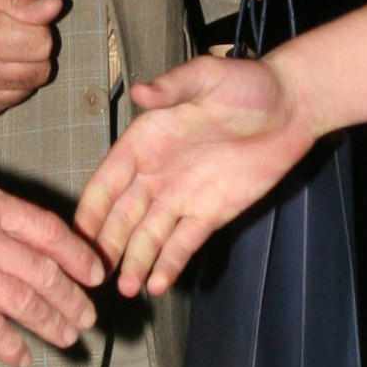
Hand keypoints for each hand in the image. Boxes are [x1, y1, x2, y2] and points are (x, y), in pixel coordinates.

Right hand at [0, 0, 65, 123]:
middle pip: (39, 72)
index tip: (19, 23)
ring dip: (17, 74)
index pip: (43, 45)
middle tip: (8, 38)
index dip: (37, 30)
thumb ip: (21, 2)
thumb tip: (57, 7)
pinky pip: (2, 105)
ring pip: (24, 92)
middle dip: (32, 54)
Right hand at [0, 148, 102, 366]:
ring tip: (68, 338)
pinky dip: (10, 345)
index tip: (94, 270)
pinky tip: (21, 357)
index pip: (47, 230)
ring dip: (52, 323)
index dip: (77, 254)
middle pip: (44, 271)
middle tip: (88, 315)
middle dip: (73, 297)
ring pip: (25, 301)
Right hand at [74, 50, 309, 298]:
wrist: (292, 107)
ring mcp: (182, 196)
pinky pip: (183, 243)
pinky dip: (169, 264)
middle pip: (122, 216)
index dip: (91, 208)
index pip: (107, 180)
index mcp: (145, 140)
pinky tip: (156, 285)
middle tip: (94, 273)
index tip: (75, 235)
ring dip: (136, 261)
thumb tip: (140, 90)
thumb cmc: (248, 85)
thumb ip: (173, 88)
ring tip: (126, 288)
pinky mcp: (209, 213)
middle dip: (107, 244)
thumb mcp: (207, 78)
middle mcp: (156, 173)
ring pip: (149, 236)